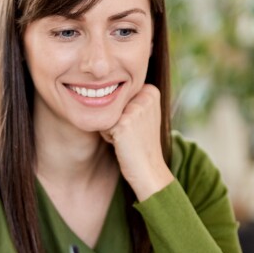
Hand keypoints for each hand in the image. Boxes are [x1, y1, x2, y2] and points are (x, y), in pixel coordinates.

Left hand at [102, 83, 173, 199]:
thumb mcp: (142, 114)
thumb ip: (131, 98)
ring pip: (106, 112)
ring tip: (126, 138)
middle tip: (130, 133)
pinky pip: (102, 125)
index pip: (119, 93)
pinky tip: (121, 143)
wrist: (148, 168)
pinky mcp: (124, 123)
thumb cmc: (141, 143)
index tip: (136, 125)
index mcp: (151, 90)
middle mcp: (145, 96)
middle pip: (112, 101)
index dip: (123, 111)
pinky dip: (107, 136)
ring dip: (110, 127)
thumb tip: (102, 84)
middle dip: (115, 118)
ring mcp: (135, 109)